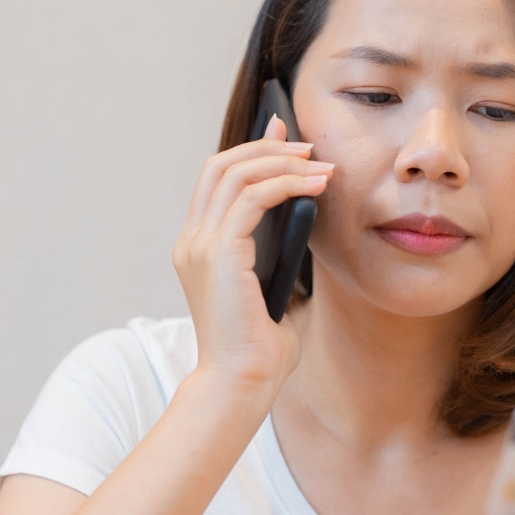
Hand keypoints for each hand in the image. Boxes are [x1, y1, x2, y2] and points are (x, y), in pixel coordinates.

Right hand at [172, 115, 332, 391]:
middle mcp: (193, 241)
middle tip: (311, 146)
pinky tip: (317, 186)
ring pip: (236, 174)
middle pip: (222, 166)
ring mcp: (201, 246)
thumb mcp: (277, 289)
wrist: (244, 381)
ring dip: (282, 162)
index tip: (285, 133)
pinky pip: (250, 198)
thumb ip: (285, 257)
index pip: (217, 180)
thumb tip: (312, 224)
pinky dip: (285, 184)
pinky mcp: (218, 254)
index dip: (252, 150)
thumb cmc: (264, 347)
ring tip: (321, 165)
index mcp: (201, 248)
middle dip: (268, 147)